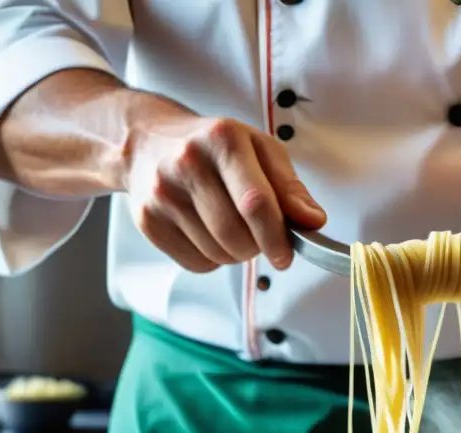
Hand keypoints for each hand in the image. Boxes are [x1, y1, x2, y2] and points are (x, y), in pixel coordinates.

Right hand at [126, 112, 325, 272]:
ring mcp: (162, 193)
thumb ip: (289, 187)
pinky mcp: (147, 220)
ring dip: (235, 254)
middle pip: (236, 235)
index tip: (286, 255)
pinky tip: (207, 233)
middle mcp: (188, 163)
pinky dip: (211, 259)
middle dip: (256, 247)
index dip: (276, 237)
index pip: (256, 202)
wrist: (147, 142)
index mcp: (223, 140)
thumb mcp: (259, 150)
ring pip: (217, 254)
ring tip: (231, 228)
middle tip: (258, 236)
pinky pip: (195, 264)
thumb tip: (313, 221)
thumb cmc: (213, 147)